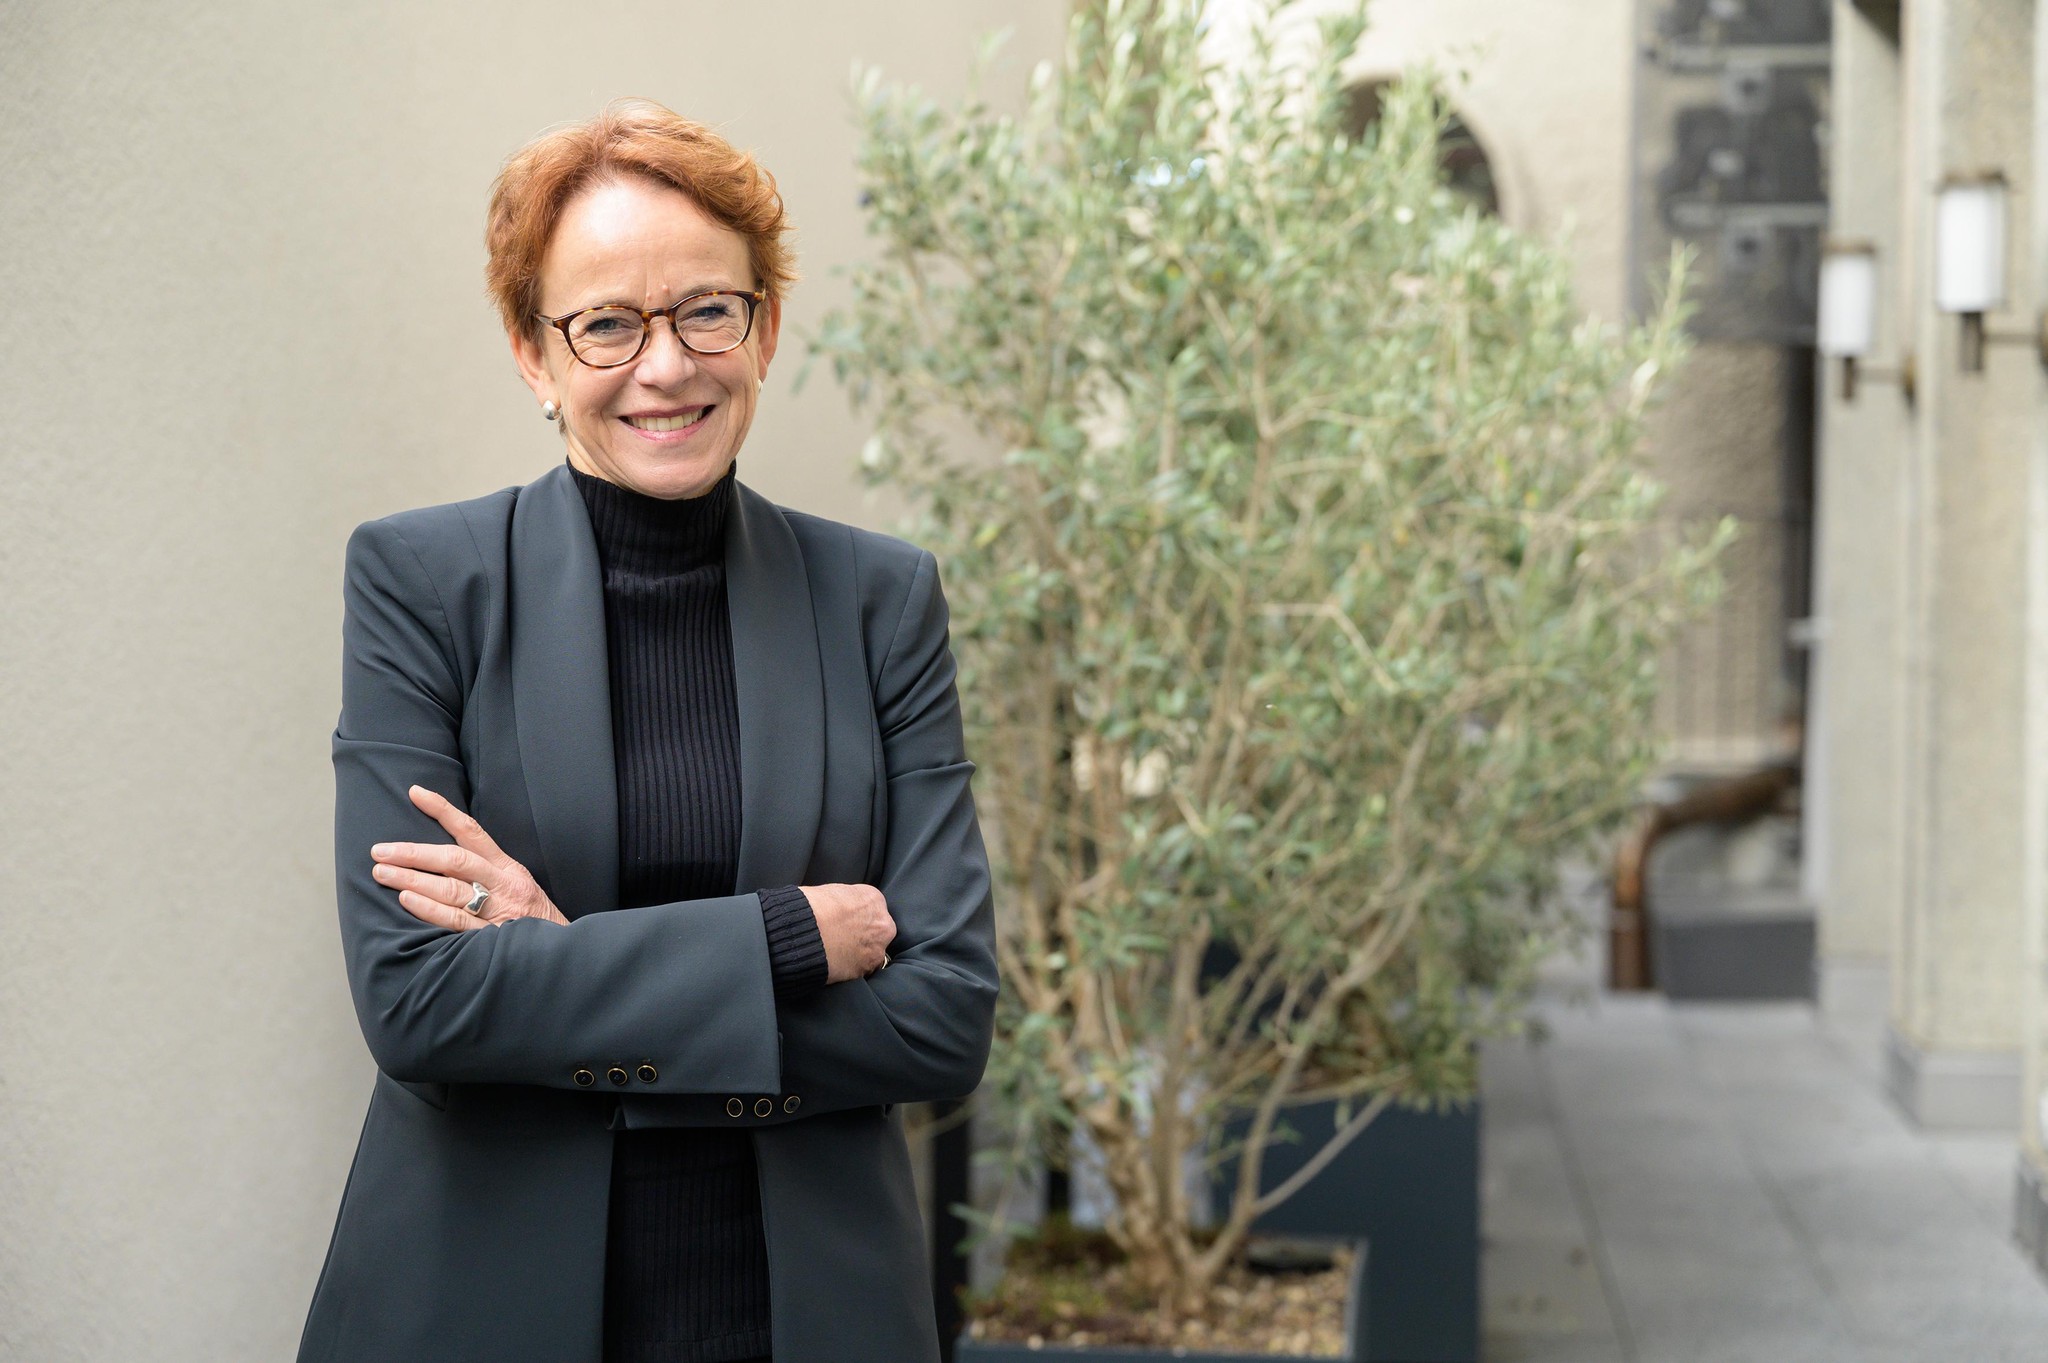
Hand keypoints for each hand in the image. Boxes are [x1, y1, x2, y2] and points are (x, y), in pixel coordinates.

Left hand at [371, 785, 568, 931]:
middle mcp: (503, 884)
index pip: (471, 831)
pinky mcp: (491, 937)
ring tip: (383, 873)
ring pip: (451, 889)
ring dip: (413, 880)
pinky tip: (407, 900)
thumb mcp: (518, 886)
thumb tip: (442, 857)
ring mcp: (497, 911)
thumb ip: (487, 872)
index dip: (442, 810)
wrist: (560, 953)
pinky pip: (456, 920)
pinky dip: (430, 909)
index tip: (415, 793)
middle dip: (414, 853)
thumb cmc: (532, 920)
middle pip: (454, 860)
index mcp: (507, 868)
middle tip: (381, 851)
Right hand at [802, 883, 896, 982]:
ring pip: (873, 951)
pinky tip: (836, 962)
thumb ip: (845, 899)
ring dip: (860, 952)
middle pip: (879, 929)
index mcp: (873, 899)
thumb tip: (841, 907)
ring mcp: (876, 949)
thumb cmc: (810, 908)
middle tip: (844, 936)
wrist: (801, 934)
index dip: (857, 914)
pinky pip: (862, 969)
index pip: (872, 906)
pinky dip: (852, 967)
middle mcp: (882, 924)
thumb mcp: (830, 890)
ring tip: (838, 951)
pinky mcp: (865, 970)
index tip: (847, 919)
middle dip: (865, 933)